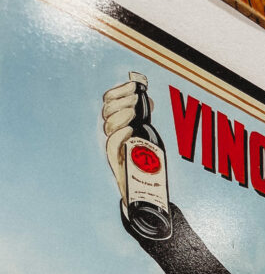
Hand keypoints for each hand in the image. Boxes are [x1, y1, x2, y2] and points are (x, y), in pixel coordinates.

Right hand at [101, 80, 150, 204]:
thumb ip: (143, 118)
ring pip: (108, 124)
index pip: (109, 100)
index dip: (119, 91)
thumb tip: (148, 100)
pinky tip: (130, 130)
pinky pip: (112, 143)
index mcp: (117, 122)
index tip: (134, 86)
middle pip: (107, 109)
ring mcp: (113, 145)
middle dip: (122, 100)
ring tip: (134, 114)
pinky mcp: (115, 160)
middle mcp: (112, 132)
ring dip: (121, 114)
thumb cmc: (143, 158)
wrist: (141, 186)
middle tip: (136, 101)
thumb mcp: (144, 133)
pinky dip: (120, 133)